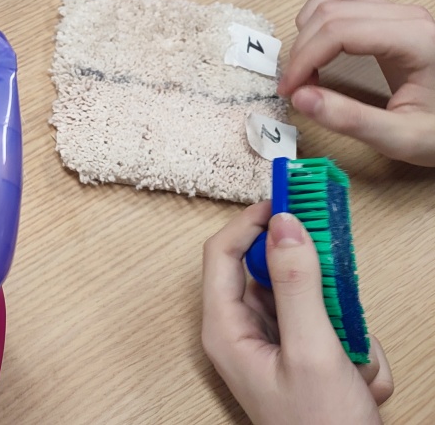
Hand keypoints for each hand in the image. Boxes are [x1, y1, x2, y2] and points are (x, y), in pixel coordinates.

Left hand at [202, 202, 392, 424]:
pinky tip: (359, 382)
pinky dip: (353, 349)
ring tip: (354, 366)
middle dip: (317, 285)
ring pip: (309, 299)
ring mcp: (272, 344)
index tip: (287, 198)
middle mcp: (241, 332)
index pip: (222, 251)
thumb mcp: (313, 351)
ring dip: (344, 326)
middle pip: (270, 270)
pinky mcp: (300, 356)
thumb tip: (283, 224)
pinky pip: (328, 326)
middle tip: (341, 290)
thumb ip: (298, 283)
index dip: (251, 220)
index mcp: (225, 328)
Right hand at [277, 0, 434, 164]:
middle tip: (296, 87)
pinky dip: (322, 17)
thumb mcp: (403, 137)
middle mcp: (408, 16)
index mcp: (416, 40)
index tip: (290, 90)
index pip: (339, 31)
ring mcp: (400, 12)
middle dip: (303, 49)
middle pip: (332, 12)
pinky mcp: (392, 16)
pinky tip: (321, 47)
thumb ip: (353, 120)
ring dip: (309, 28)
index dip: (304, 59)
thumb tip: (301, 98)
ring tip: (307, 65)